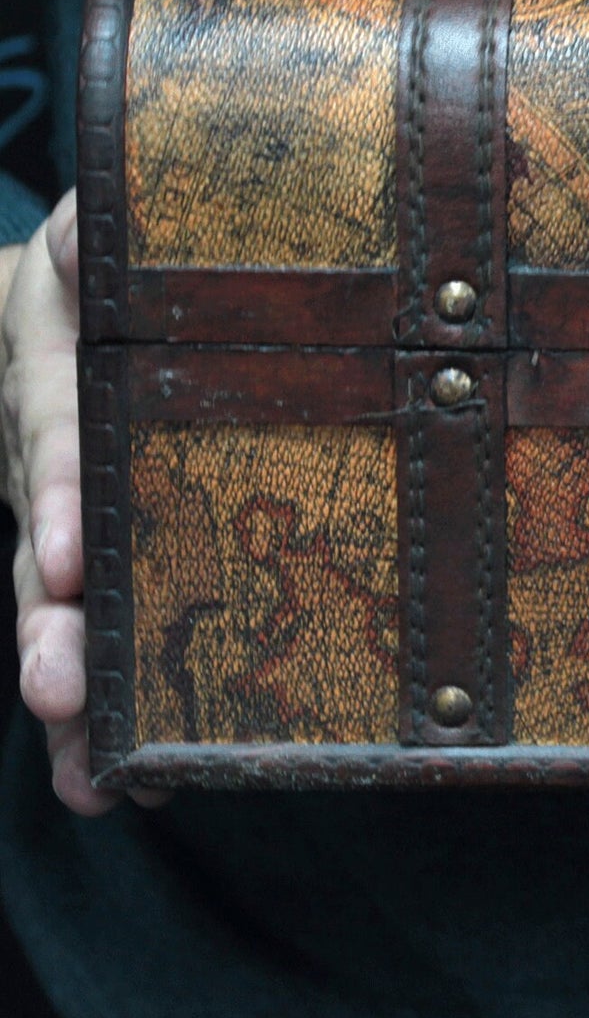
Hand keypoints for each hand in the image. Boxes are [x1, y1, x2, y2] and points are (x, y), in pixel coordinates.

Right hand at [2, 190, 162, 813]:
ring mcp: (67, 528)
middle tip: (59, 686)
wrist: (74, 315)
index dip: (55, 498)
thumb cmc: (98, 280)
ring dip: (71, 693)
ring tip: (90, 773)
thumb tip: (85, 236)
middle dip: (47, 628)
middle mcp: (52, 472)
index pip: (55, 442)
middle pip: (41, 560)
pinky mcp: (98, 567)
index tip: (63, 558)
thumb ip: (88, 237)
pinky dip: (100, 711)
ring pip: (61, 618)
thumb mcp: (88, 245)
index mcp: (55, 386)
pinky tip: (118, 780)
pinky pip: (97, 637)